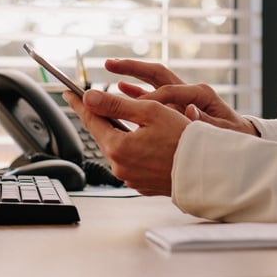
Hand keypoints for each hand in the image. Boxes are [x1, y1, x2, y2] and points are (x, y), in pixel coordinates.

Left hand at [63, 88, 189, 195]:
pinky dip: (135, 149)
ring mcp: (131, 178)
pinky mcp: (142, 184)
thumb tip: (90, 98)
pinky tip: (148, 142)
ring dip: (121, 133)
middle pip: (104, 135)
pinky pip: (132, 162)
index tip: (69, 92)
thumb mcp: (151, 112)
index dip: (80, 104)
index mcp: (118, 147)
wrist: (206, 170)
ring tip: (130, 120)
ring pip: (118, 149)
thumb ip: (117, 104)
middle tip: (98, 101)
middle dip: (103, 117)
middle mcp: (120, 166)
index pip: (92, 120)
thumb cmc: (184, 139)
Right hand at [104, 58, 258, 134]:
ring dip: (132, 74)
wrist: (239, 138)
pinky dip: (138, 90)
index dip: (149, 98)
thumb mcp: (223, 131)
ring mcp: (182, 96)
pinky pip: (153, 94)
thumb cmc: (233, 136)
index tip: (130, 104)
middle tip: (110, 63)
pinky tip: (121, 87)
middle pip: (158, 74)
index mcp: (201, 93)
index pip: (169, 91)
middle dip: (134, 68)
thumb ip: (205, 123)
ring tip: (111, 66)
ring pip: (153, 81)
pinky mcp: (177, 105)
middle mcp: (190, 90)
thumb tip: (191, 112)